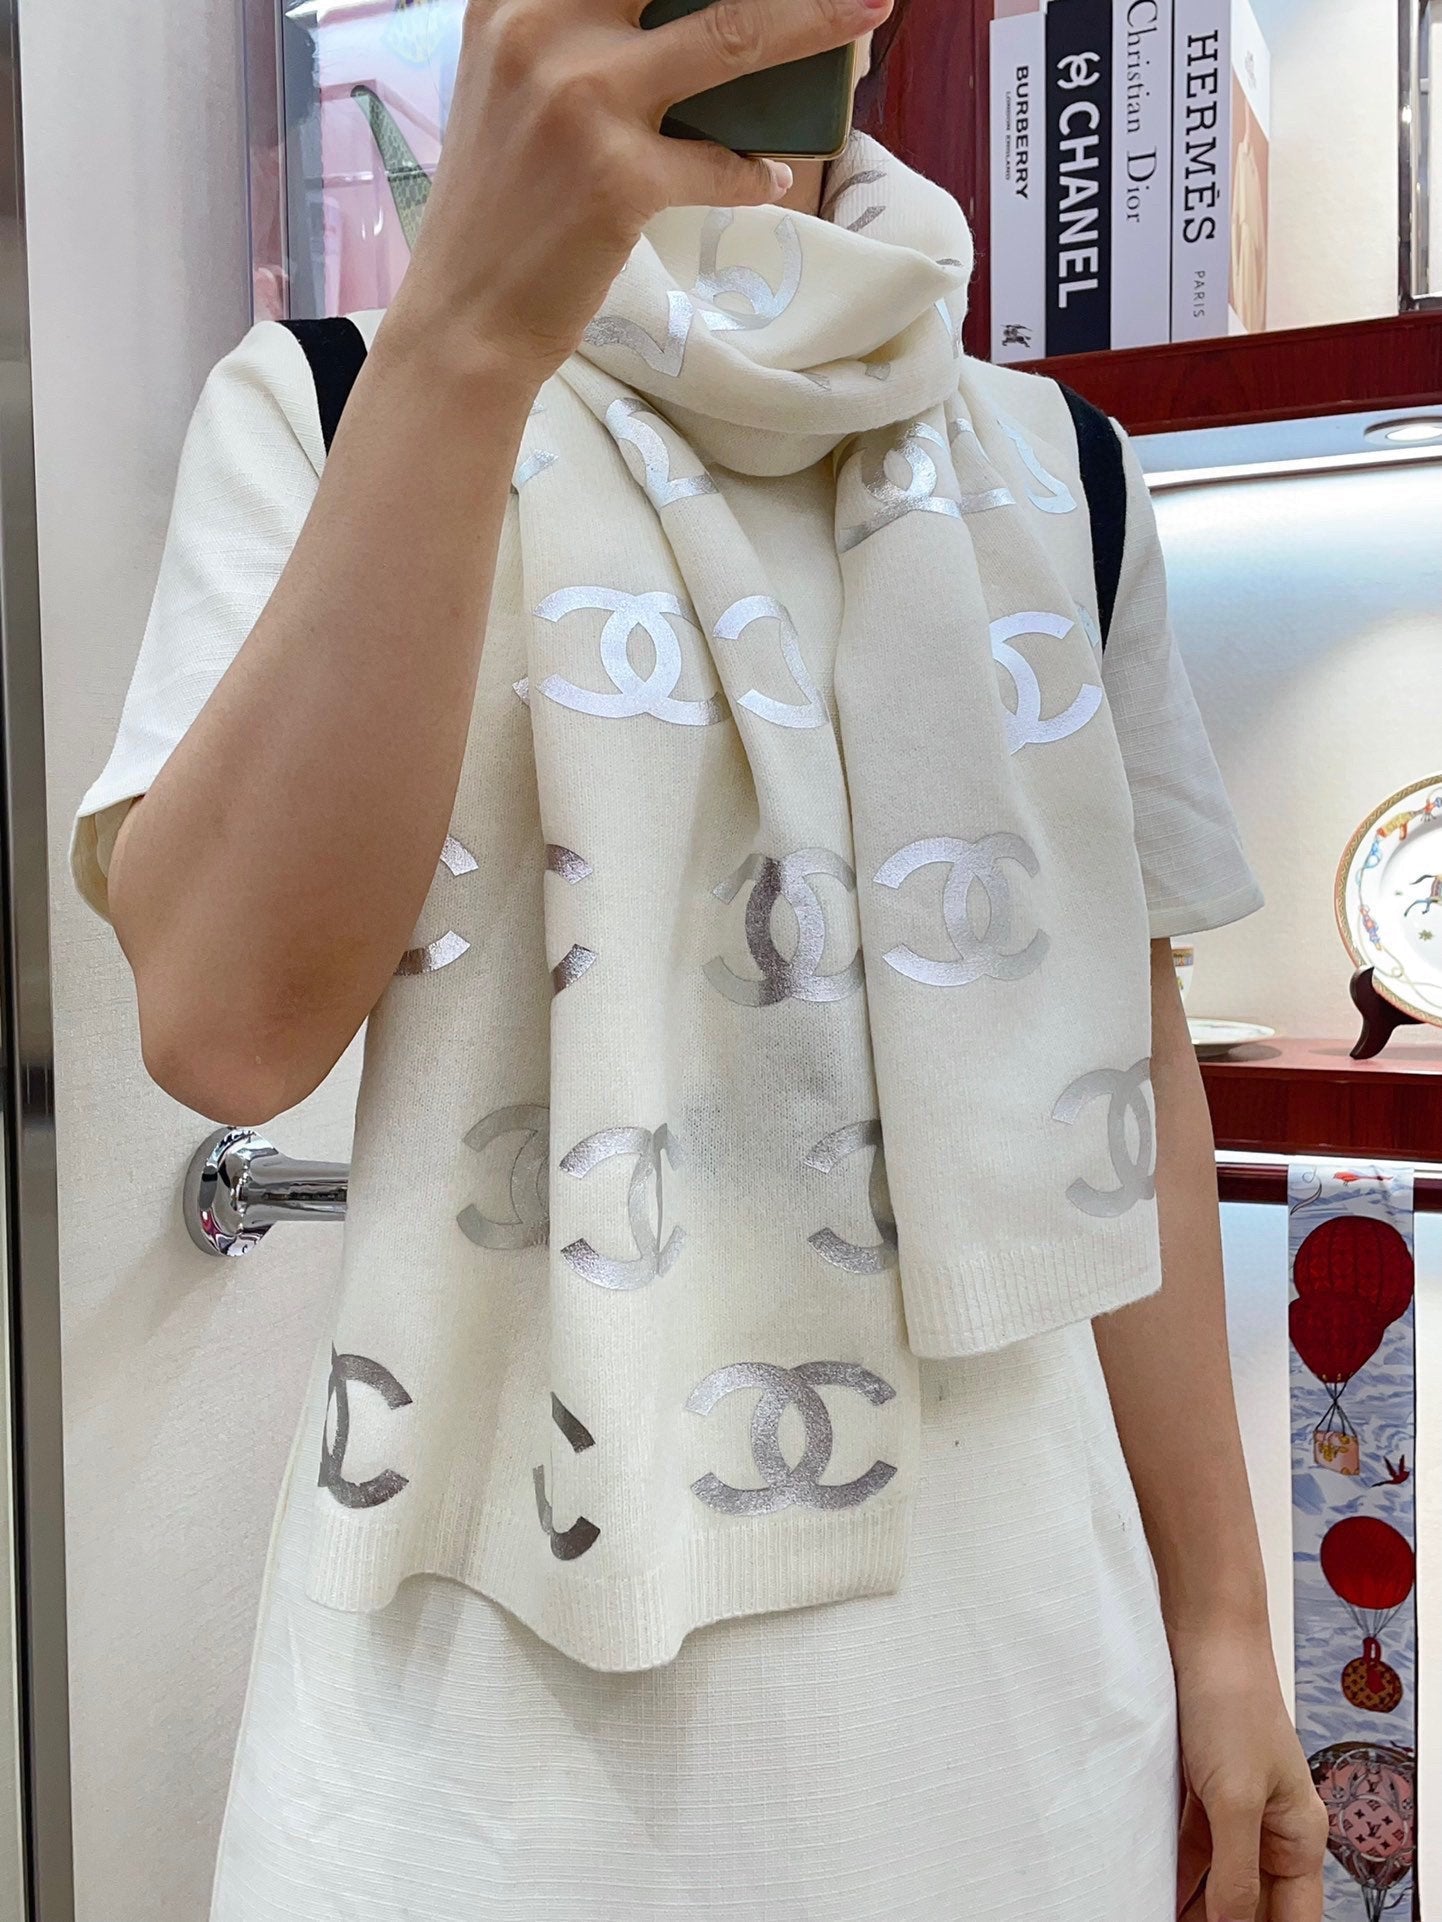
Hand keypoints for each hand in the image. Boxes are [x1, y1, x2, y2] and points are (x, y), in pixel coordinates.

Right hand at [387, 0, 892, 383]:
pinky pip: (721, 161)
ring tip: (867, 11)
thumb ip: (577, 30)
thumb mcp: (515, 83)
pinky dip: (754, 171)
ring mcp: (582, 102)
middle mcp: (542, 29)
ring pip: (734, 35)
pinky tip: (765, 175)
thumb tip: (688, 15)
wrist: (466, 315)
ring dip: (816, 20)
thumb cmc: (502, 203)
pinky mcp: (618, 179)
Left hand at [1173, 1629, 1329, 1920]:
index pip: (1294, 1919)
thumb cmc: (1232, 1701)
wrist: (1203, 1635)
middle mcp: (1272, 1827)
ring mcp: (1235, 1808)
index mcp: (1299, 1835)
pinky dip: (1177, 1873)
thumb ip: (1236, 1872)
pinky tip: (1153, 1892)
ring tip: (1160, 1918)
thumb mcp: (1235, 1798)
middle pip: (1255, 1904)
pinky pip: (1193, 1849)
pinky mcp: (1201, 1789)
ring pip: (1219, 1880)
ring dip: (1194, 1904)